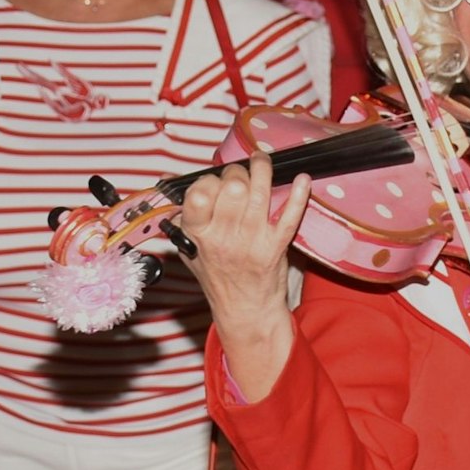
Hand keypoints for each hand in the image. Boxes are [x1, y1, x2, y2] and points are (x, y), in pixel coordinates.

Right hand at [178, 154, 307, 362]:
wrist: (244, 309)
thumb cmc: (217, 275)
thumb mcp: (189, 248)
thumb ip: (182, 215)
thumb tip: (168, 180)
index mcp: (198, 234)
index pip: (199, 194)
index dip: (208, 180)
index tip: (214, 181)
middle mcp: (224, 237)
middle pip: (232, 187)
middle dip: (237, 172)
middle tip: (240, 175)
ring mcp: (252, 241)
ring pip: (259, 194)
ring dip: (263, 170)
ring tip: (262, 160)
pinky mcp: (276, 246)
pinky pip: (290, 216)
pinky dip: (299, 195)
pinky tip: (302, 179)